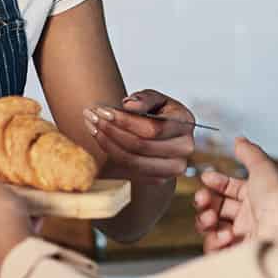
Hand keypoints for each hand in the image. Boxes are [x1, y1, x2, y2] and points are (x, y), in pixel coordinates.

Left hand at [84, 89, 200, 188]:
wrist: (163, 135)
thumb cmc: (158, 112)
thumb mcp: (154, 98)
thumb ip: (144, 99)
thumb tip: (129, 106)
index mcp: (186, 123)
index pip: (152, 128)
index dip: (125, 121)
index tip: (102, 111)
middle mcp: (185, 148)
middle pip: (141, 146)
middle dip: (112, 131)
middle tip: (91, 117)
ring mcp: (174, 167)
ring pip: (133, 161)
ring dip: (108, 144)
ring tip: (92, 127)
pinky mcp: (160, 179)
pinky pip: (131, 171)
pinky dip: (113, 155)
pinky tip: (101, 139)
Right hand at [194, 137, 277, 251]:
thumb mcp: (264, 170)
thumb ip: (250, 153)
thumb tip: (239, 140)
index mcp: (257, 197)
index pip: (230, 188)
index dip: (216, 182)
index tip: (206, 178)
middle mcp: (249, 216)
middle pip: (216, 206)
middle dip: (204, 200)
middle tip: (202, 198)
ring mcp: (242, 235)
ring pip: (210, 225)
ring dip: (205, 219)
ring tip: (211, 217)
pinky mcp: (235, 253)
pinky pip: (214, 246)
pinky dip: (214, 239)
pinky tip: (226, 236)